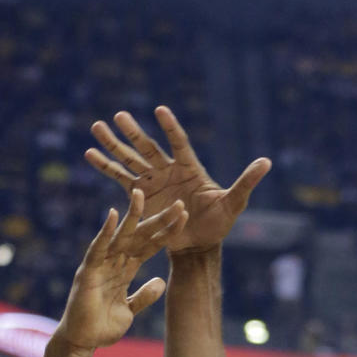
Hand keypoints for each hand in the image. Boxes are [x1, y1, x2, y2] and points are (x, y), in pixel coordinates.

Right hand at [53, 189, 186, 353]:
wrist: (83, 343)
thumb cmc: (102, 327)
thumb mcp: (130, 310)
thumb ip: (144, 296)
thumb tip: (161, 281)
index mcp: (125, 270)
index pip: (150, 246)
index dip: (166, 233)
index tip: (185, 218)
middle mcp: (113, 263)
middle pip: (139, 236)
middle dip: (158, 220)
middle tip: (179, 203)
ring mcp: (100, 265)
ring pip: (120, 236)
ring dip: (132, 216)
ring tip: (141, 194)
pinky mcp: (88, 272)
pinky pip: (98, 249)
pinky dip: (105, 232)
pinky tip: (113, 214)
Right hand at [85, 106, 269, 253]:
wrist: (198, 245)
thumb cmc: (218, 224)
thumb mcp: (234, 203)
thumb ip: (246, 182)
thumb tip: (267, 161)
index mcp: (189, 168)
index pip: (178, 142)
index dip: (171, 128)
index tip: (160, 111)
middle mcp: (168, 170)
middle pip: (148, 147)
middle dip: (133, 132)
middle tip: (118, 115)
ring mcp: (152, 181)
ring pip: (130, 159)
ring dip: (113, 144)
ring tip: (96, 127)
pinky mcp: (140, 196)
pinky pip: (120, 178)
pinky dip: (106, 167)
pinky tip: (89, 154)